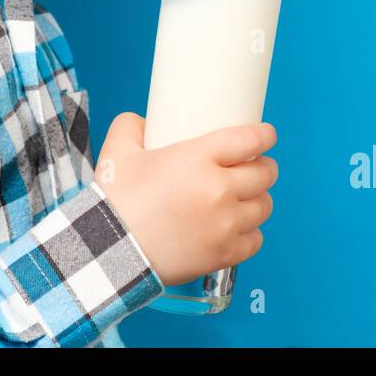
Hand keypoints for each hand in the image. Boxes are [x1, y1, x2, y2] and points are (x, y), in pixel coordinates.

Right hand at [94, 113, 277, 286]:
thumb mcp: (117, 151)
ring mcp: (225, 224)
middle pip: (264, 173)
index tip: (266, 135)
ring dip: (259, 199)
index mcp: (198, 158)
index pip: (249, 139)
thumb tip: (144, 122)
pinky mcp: (223, 254)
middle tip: (255, 166)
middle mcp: (219, 190)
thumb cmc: (116, 202)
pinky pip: (255, 240)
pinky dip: (250, 232)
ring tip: (247, 197)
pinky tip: (239, 227)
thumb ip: (131, 126)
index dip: (264, 135)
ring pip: (264, 206)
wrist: (109, 251)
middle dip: (264, 166)